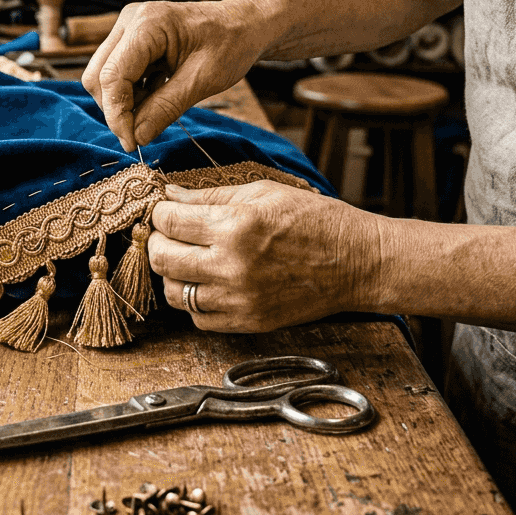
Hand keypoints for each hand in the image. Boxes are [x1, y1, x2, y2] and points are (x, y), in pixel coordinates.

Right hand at [81, 0, 271, 151]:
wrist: (243, 26)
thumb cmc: (231, 44)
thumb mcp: (204, 80)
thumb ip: (167, 107)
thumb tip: (137, 137)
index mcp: (148, 23)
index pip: (112, 76)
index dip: (117, 114)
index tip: (132, 143)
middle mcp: (130, 21)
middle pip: (98, 76)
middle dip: (116, 110)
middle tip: (141, 134)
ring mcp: (128, 29)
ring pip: (103, 77)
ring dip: (123, 103)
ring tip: (155, 111)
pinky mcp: (131, 41)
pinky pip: (116, 74)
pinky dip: (130, 94)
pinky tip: (156, 97)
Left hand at [148, 181, 384, 331]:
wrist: (357, 262)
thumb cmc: (315, 221)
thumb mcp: (263, 192)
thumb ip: (210, 196)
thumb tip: (170, 195)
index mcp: (235, 226)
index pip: (168, 221)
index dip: (160, 212)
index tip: (166, 210)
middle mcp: (232, 266)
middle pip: (161, 258)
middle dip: (158, 241)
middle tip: (170, 233)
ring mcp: (238, 300)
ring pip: (173, 293)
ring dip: (174, 273)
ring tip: (190, 258)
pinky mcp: (248, 322)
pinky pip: (197, 318)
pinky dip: (195, 301)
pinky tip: (209, 282)